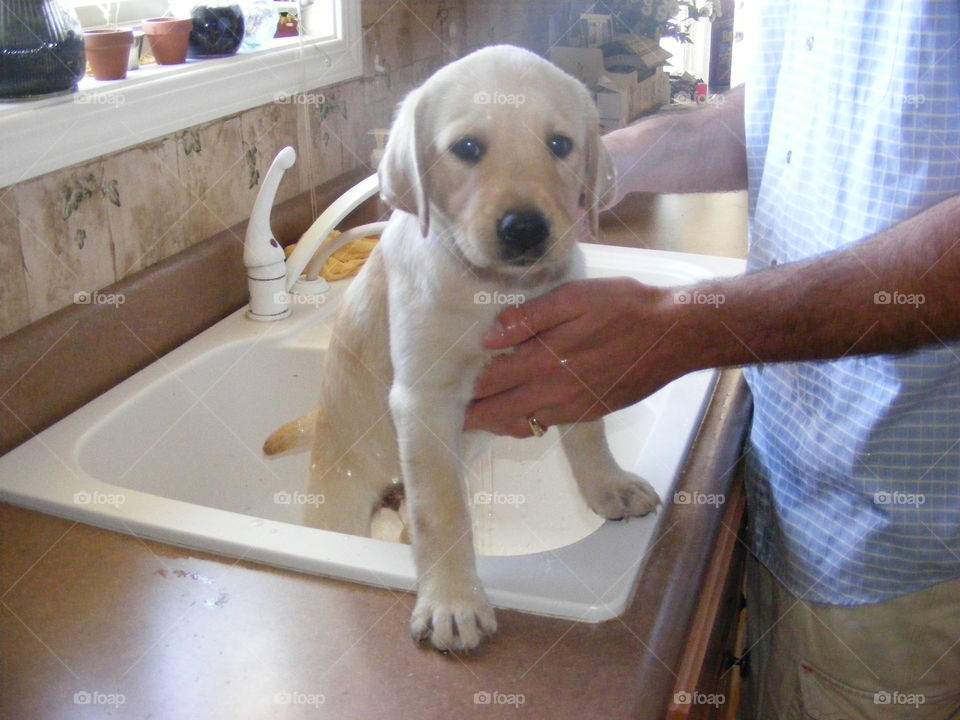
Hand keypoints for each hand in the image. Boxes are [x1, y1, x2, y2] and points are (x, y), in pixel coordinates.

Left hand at [465, 277, 695, 436]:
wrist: (673, 336)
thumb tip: (488, 336)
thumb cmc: (625, 307)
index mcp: (544, 361)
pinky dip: (522, 422)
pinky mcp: (588, 413)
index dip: (461, 389)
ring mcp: (571, 407)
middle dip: (469, 413)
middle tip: (443, 414)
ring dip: (493, 421)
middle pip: (497, 411)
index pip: (488, 382)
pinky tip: (514, 413)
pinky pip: (544, 424)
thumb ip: (529, 317)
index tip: (438, 392)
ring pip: (519, 423)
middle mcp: (553, 392)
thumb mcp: (575, 298)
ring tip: (471, 416)